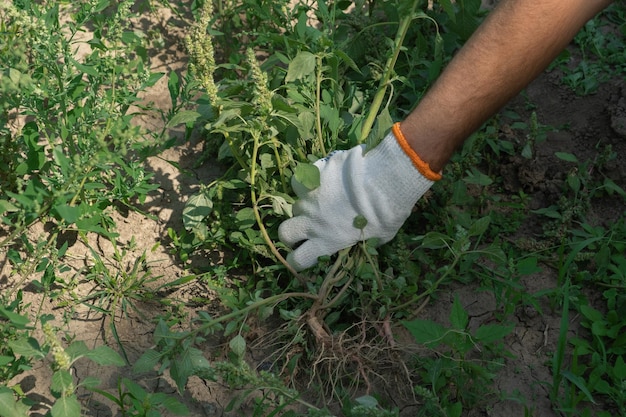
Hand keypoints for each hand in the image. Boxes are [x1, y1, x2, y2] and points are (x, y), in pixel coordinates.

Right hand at [278, 123, 440, 270]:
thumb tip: (368, 241)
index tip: (305, 253)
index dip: (298, 259)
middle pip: (284, 232)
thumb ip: (367, 241)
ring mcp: (310, 198)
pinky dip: (309, 180)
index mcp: (327, 242)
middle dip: (291, 232)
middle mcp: (312, 222)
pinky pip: (302, 179)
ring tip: (320, 199)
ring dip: (304, 204)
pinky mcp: (313, 176)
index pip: (298, 260)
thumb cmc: (388, 213)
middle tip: (304, 227)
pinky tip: (322, 178)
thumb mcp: (382, 236)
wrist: (385, 180)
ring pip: (293, 204)